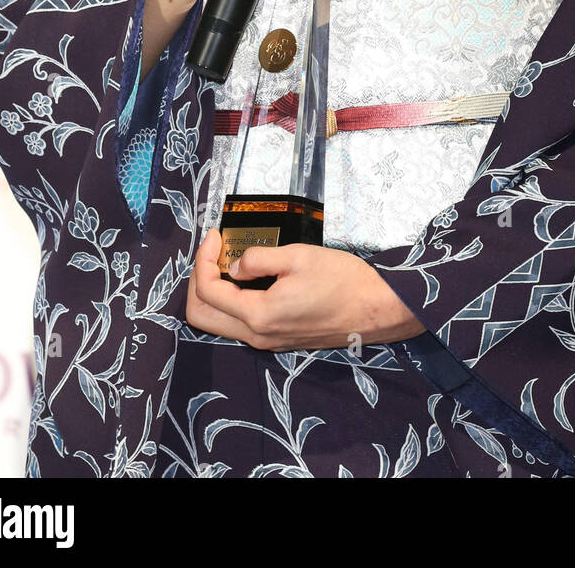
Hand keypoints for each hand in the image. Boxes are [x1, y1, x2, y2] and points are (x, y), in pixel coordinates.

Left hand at [186, 229, 425, 350]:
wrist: (375, 309)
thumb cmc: (342, 280)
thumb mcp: (298, 256)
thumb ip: (259, 259)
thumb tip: (234, 265)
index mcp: (259, 315)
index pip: (208, 291)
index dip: (203, 259)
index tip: (216, 234)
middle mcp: (257, 336)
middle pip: (201, 316)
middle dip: (198, 279)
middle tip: (213, 250)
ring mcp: (267, 341)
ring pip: (218, 323)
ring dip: (212, 291)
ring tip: (227, 260)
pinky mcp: (278, 339)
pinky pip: (239, 324)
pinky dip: (231, 300)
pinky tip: (247, 276)